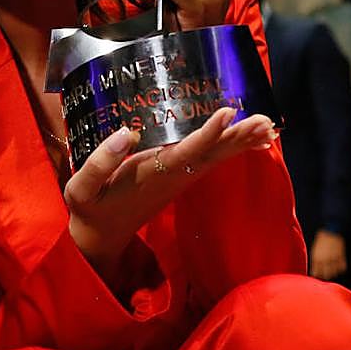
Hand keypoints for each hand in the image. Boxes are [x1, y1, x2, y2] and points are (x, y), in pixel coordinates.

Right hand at [64, 107, 277, 283]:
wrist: (101, 236)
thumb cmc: (90, 207)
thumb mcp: (81, 188)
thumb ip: (100, 162)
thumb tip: (126, 133)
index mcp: (151, 173)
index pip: (185, 152)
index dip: (208, 133)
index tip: (228, 112)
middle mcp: (172, 176)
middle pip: (212, 154)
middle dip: (239, 137)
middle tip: (266, 120)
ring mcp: (179, 177)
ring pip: (216, 157)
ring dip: (242, 141)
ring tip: (269, 125)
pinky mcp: (179, 176)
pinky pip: (212, 160)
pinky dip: (234, 148)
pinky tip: (254, 141)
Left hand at [309, 230, 346, 280]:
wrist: (331, 231)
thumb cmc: (321, 240)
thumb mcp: (315, 249)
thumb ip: (315, 259)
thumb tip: (315, 268)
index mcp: (316, 258)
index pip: (316, 273)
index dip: (317, 275)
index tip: (318, 275)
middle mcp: (325, 260)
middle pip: (326, 275)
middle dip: (325, 275)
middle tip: (326, 274)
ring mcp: (333, 259)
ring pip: (335, 272)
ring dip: (334, 272)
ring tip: (333, 270)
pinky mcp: (341, 257)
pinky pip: (342, 267)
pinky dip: (341, 268)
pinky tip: (339, 266)